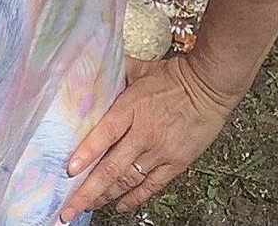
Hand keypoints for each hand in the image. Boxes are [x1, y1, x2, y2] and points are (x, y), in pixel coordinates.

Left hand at [60, 54, 237, 220]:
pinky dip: (134, 198)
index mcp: (133, 106)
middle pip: (112, 168)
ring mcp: (161, 150)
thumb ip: (116, 72)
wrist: (209, 85)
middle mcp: (145, 132)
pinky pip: (151, 186)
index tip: (70, 170)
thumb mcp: (141, 69)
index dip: (88, 152)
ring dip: (105, 196)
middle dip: (87, 191)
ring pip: (128, 181)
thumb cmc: (174, 76)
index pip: (106, 133)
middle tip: (67, 208)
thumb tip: (91, 67)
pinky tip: (119, 205)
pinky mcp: (177, 162)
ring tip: (87, 205)